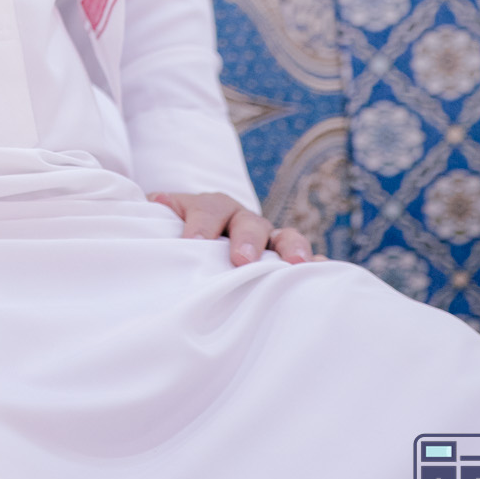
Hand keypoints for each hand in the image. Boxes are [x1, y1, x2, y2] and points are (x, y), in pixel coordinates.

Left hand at [148, 190, 314, 264]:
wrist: (200, 239)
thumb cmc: (180, 237)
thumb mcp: (165, 225)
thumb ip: (157, 218)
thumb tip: (156, 204)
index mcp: (212, 207)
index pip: (207, 210)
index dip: (200, 224)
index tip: (191, 242)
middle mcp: (243, 220)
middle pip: (249, 223)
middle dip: (246, 239)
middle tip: (241, 259)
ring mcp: (269, 240)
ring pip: (284, 236)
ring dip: (291, 248)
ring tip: (296, 265)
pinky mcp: (286, 260)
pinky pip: (307, 260)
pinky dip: (317, 265)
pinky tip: (324, 274)